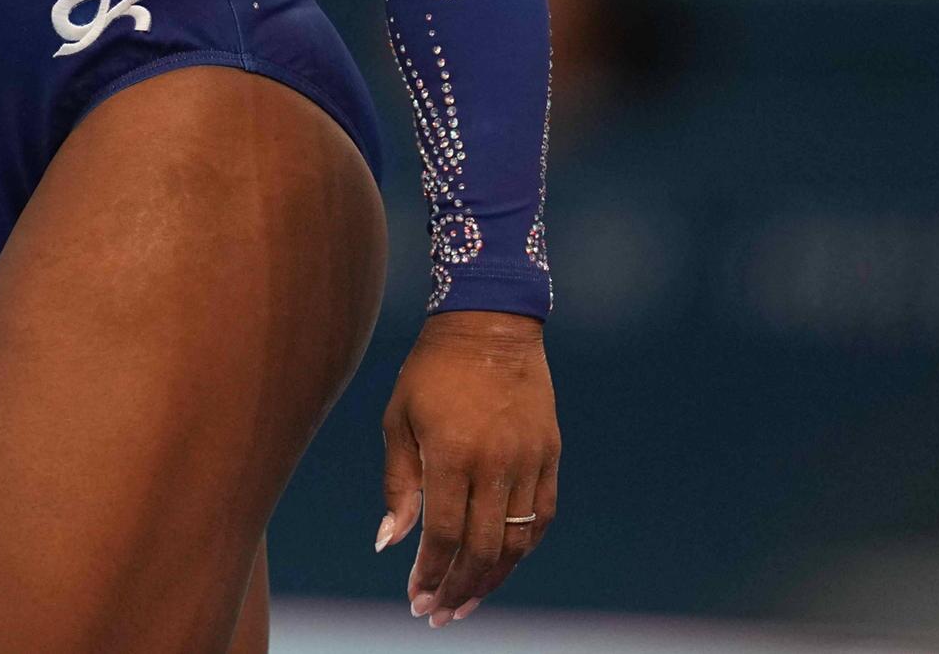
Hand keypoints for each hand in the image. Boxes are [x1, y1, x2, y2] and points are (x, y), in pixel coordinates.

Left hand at [377, 309, 558, 626]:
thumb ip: (398, 484)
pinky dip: (522, 547)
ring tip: (466, 600)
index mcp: (451, 452)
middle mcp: (495, 461)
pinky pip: (542, 516)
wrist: (489, 324)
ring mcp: (529, 459)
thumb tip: (389, 543)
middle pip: (483, 549)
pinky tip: (500, 563)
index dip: (430, 574)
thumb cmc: (431, 371)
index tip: (415, 599)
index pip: (444, 535)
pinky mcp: (550, 454)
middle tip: (438, 614)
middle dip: (458, 589)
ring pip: (517, 541)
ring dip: (492, 579)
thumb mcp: (399, 420)